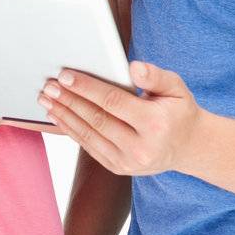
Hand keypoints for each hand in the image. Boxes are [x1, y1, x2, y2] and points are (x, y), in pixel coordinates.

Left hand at [39, 62, 204, 175]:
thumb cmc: (179, 111)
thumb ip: (155, 76)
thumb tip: (133, 67)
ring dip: (64, 115)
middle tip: (48, 85)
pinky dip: (70, 130)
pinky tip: (57, 116)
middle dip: (69, 100)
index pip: (113, 102)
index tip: (65, 75)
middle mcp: (141, 147)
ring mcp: (128, 161)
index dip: (87, 88)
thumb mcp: (177, 88)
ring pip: (88, 135)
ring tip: (46, 99)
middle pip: (96, 119)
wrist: (189, 147)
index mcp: (155, 124)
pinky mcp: (118, 168)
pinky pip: (89, 147)